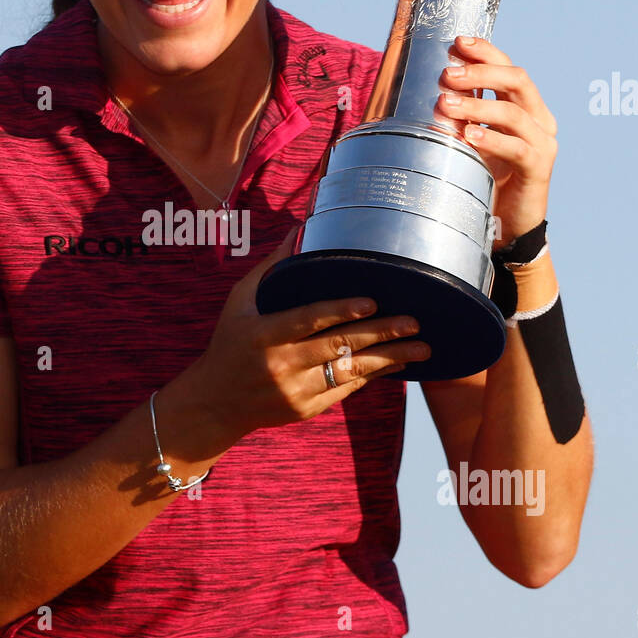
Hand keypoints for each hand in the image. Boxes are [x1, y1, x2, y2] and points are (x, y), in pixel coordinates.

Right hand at [183, 229, 431, 445]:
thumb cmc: (230, 342)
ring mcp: (296, 390)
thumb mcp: (240, 302)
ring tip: (422, 347)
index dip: (339, 311)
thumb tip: (301, 228)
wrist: (215, 403)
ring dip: (390, 359)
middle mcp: (281, 364)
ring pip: (351, 372)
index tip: (371, 302)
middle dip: (381, 334)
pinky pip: (347, 389)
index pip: (307, 320)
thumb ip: (272, 267)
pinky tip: (398, 363)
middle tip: (414, 322)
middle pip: (338, 346)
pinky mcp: (307, 409)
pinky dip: (374, 374)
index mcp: (263, 334)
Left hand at [435, 34, 557, 247]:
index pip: (509, 67)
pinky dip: (491, 138)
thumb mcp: (475, 138)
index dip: (486, 52)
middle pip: (517, 80)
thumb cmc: (489, 177)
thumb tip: (432, 88)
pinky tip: (468, 136)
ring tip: (446, 104)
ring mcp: (543, 143)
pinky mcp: (539, 168)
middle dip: (481, 71)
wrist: (511, 223)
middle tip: (447, 74)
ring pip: (513, 112)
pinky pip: (516, 148)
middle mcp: (540, 119)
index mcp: (527, 106)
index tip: (458, 42)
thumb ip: (466, 115)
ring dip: (477, 105)